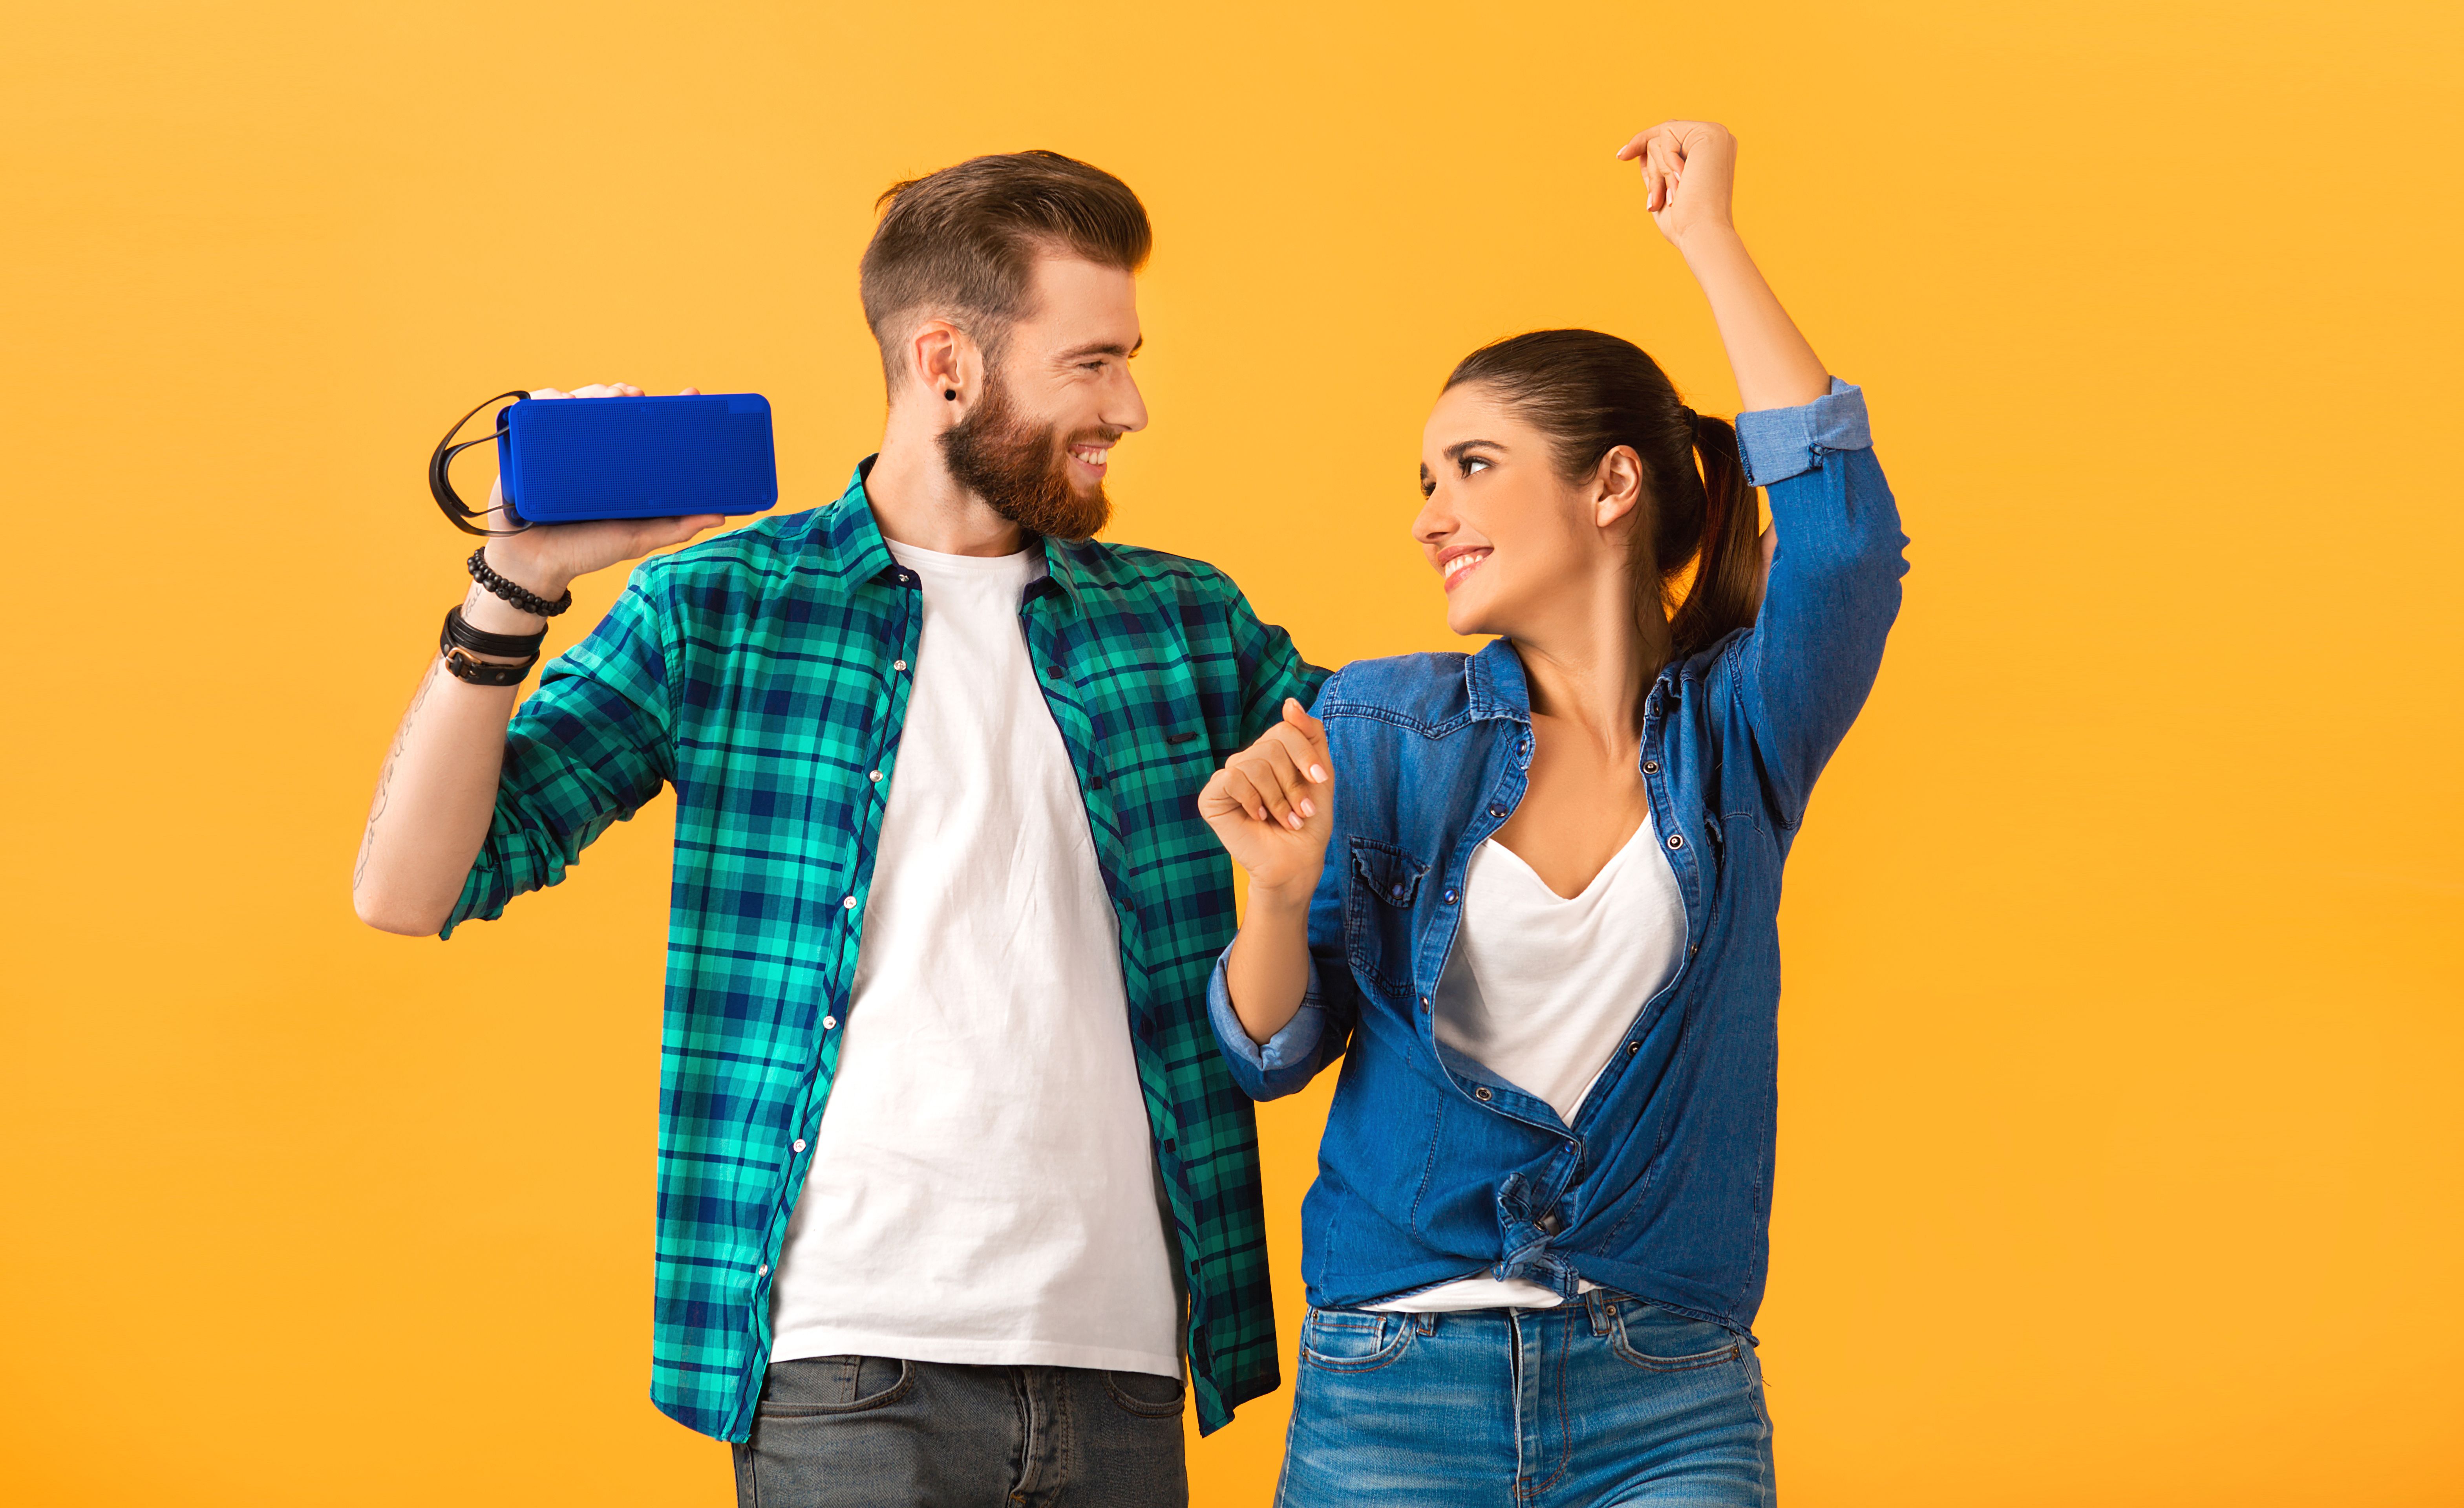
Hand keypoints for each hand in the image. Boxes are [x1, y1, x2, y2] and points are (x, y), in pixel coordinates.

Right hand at [479, 383, 726, 601]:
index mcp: (620, 468)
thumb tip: (720, 515)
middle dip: (624, 393)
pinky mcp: (529, 448)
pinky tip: (562, 400)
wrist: (535, 565)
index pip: (645, 429)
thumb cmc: (586, 551)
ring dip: (593, 392)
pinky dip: (547, 400)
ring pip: (577, 405)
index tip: (691, 394)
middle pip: (610, 408)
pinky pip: (536, 414)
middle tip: (636, 396)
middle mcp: (592, 453)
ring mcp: (561, 448)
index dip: (667, 409)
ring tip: (607, 397)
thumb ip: (675, 528)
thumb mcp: (637, 538)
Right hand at [1199, 699, 1334, 902]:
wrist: (1296, 862)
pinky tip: (1258, 817)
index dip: (1304, 754)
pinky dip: (1252, 800)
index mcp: (1272, 753)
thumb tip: (1289, 702)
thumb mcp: (1320, 774)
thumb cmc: (1308, 822)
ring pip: (1254, 763)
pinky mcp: (1212, 796)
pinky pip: (1232, 778)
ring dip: (1277, 798)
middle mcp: (1248, 761)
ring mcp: (1228, 778)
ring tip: (1285, 820)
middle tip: (1300, 812)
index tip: (1320, 780)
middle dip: (1293, 783)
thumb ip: (1309, 735)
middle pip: (1271, 746)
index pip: (1285, 729)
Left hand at [1615, 120, 1736, 248]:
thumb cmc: (1683, 221)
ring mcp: (1716, 134)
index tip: (1621, 156)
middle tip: (1656, 203)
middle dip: (1653, 171)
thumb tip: (1641, 148)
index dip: (1643, 142)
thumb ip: (1658, 167)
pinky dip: (1665, 163)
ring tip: (1671, 199)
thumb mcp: (1664, 188)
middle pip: (1663, 138)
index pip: (1671, 137)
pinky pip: (1667, 134)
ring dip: (1658, 175)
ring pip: (1661, 138)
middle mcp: (1717, 139)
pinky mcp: (1710, 133)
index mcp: (1710, 153)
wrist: (1701, 233)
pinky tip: (1682, 181)